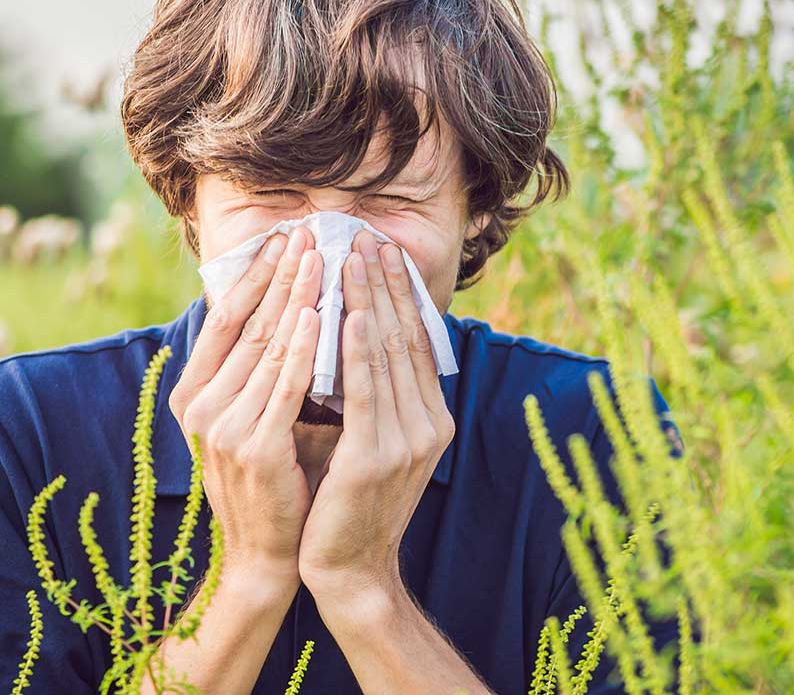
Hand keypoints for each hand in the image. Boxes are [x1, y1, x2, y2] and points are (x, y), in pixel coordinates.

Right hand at [168, 225, 324, 586]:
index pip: (226, 319)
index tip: (282, 238)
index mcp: (197, 393)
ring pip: (269, 347)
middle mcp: (202, 406)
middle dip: (281, 275)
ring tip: (319, 257)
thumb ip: (267, 367)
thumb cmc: (274, 474)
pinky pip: (286, 386)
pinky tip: (320, 314)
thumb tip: (294, 305)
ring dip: (297, 297)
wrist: (270, 551)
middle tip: (306, 232)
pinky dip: (304, 348)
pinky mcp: (254, 447)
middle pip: (248, 324)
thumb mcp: (258, 413)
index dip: (255, 276)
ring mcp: (223, 427)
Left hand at [297, 230, 454, 601]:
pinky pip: (367, 391)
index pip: (416, 342)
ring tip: (355, 259)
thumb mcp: (376, 440)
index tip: (385, 252)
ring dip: (372, 301)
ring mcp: (408, 441)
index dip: (400, 294)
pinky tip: (353, 313)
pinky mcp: (377, 458)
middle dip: (387, 284)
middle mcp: (429, 424)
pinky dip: (361, 349)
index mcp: (431, 418)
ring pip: (388, 356)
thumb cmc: (351, 501)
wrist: (349, 570)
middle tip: (369, 238)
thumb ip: (378, 395)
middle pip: (406, 339)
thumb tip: (363, 337)